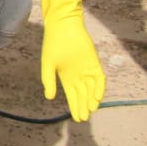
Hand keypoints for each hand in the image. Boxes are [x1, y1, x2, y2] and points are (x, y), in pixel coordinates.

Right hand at [40, 0, 105, 121]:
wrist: (63, 27)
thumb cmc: (53, 43)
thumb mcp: (48, 64)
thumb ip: (48, 80)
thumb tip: (48, 98)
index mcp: (65, 77)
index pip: (72, 95)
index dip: (74, 106)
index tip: (76, 118)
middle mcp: (78, 76)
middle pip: (82, 95)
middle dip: (83, 107)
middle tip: (83, 118)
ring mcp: (87, 70)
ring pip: (92, 89)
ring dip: (92, 100)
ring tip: (90, 110)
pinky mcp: (94, 63)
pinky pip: (99, 79)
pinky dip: (99, 88)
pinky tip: (96, 97)